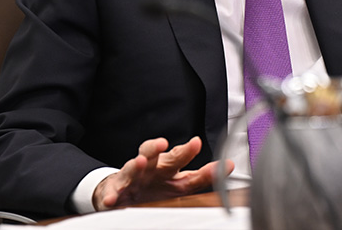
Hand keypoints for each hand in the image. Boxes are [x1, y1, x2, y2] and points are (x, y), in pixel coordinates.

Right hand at [93, 136, 233, 210]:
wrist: (122, 192)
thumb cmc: (154, 184)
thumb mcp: (179, 182)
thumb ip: (202, 176)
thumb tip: (229, 166)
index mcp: (167, 167)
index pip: (179, 157)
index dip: (187, 150)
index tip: (196, 143)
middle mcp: (150, 168)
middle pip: (153, 155)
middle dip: (158, 147)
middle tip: (163, 143)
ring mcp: (132, 178)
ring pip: (132, 168)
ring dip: (135, 164)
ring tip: (139, 162)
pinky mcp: (116, 190)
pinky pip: (112, 192)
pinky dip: (112, 194)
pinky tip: (113, 198)